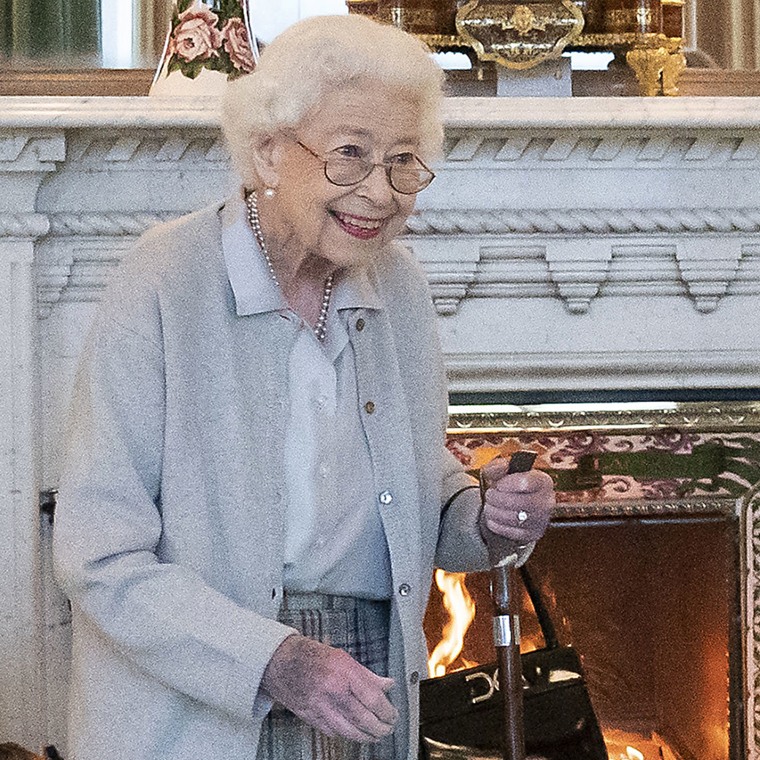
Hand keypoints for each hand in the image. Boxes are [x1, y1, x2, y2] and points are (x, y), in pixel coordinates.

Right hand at [261, 634, 397, 742]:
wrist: (281, 662)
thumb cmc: (312, 656)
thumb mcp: (344, 658)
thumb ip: (367, 675)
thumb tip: (388, 685)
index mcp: (344, 674)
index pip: (374, 700)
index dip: (388, 712)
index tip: (393, 714)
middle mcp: (333, 692)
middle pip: (364, 720)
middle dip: (381, 729)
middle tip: (388, 728)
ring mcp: (321, 707)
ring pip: (350, 732)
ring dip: (366, 737)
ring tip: (375, 735)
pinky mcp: (311, 718)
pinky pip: (334, 733)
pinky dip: (346, 735)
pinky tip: (353, 732)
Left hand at [480, 457, 554, 545]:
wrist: (511, 506)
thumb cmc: (508, 486)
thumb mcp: (500, 472)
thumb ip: (498, 466)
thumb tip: (502, 465)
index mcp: (542, 481)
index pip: (527, 483)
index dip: (509, 484)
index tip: (498, 484)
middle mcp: (547, 500)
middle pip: (522, 502)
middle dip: (499, 499)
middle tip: (489, 495)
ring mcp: (542, 519)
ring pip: (516, 519)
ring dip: (496, 512)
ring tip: (489, 506)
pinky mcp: (534, 534)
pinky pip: (514, 533)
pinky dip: (498, 525)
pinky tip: (493, 518)